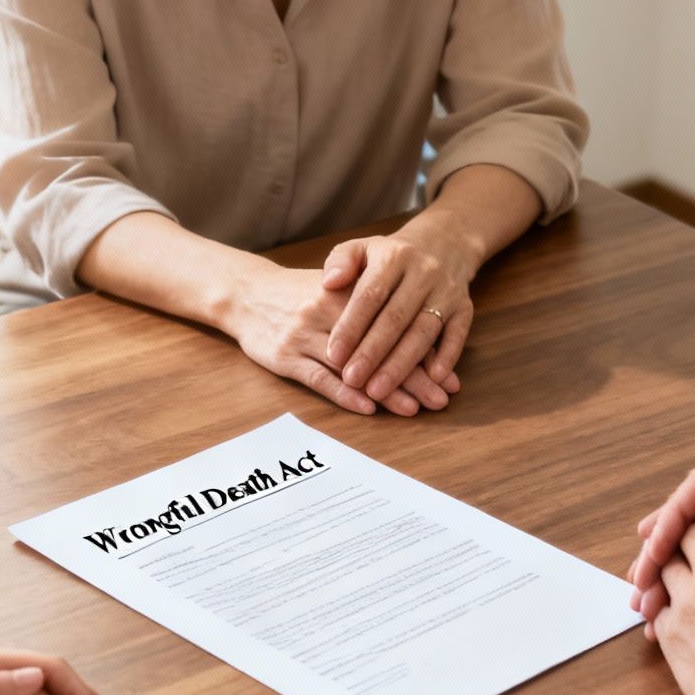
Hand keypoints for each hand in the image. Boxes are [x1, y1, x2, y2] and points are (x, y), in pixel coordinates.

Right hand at [227, 264, 460, 415]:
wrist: (247, 292)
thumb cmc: (301, 294)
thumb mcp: (336, 285)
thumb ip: (373, 303)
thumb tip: (419, 330)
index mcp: (346, 294)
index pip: (395, 325)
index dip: (424, 352)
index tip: (447, 376)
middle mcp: (327, 314)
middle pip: (380, 348)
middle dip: (413, 377)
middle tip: (440, 399)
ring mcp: (305, 336)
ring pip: (353, 367)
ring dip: (385, 390)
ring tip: (414, 409)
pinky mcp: (286, 357)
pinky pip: (319, 379)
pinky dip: (345, 394)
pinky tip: (367, 407)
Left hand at [321, 231, 475, 402]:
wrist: (444, 244)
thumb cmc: (391, 255)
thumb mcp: (363, 247)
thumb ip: (341, 261)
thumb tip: (328, 283)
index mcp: (393, 257)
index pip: (369, 295)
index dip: (351, 327)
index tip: (333, 355)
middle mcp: (423, 273)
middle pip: (396, 318)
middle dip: (373, 353)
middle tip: (352, 380)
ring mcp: (447, 292)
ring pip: (423, 332)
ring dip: (402, 365)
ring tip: (379, 391)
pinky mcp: (465, 308)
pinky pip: (458, 334)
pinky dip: (448, 357)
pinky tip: (433, 379)